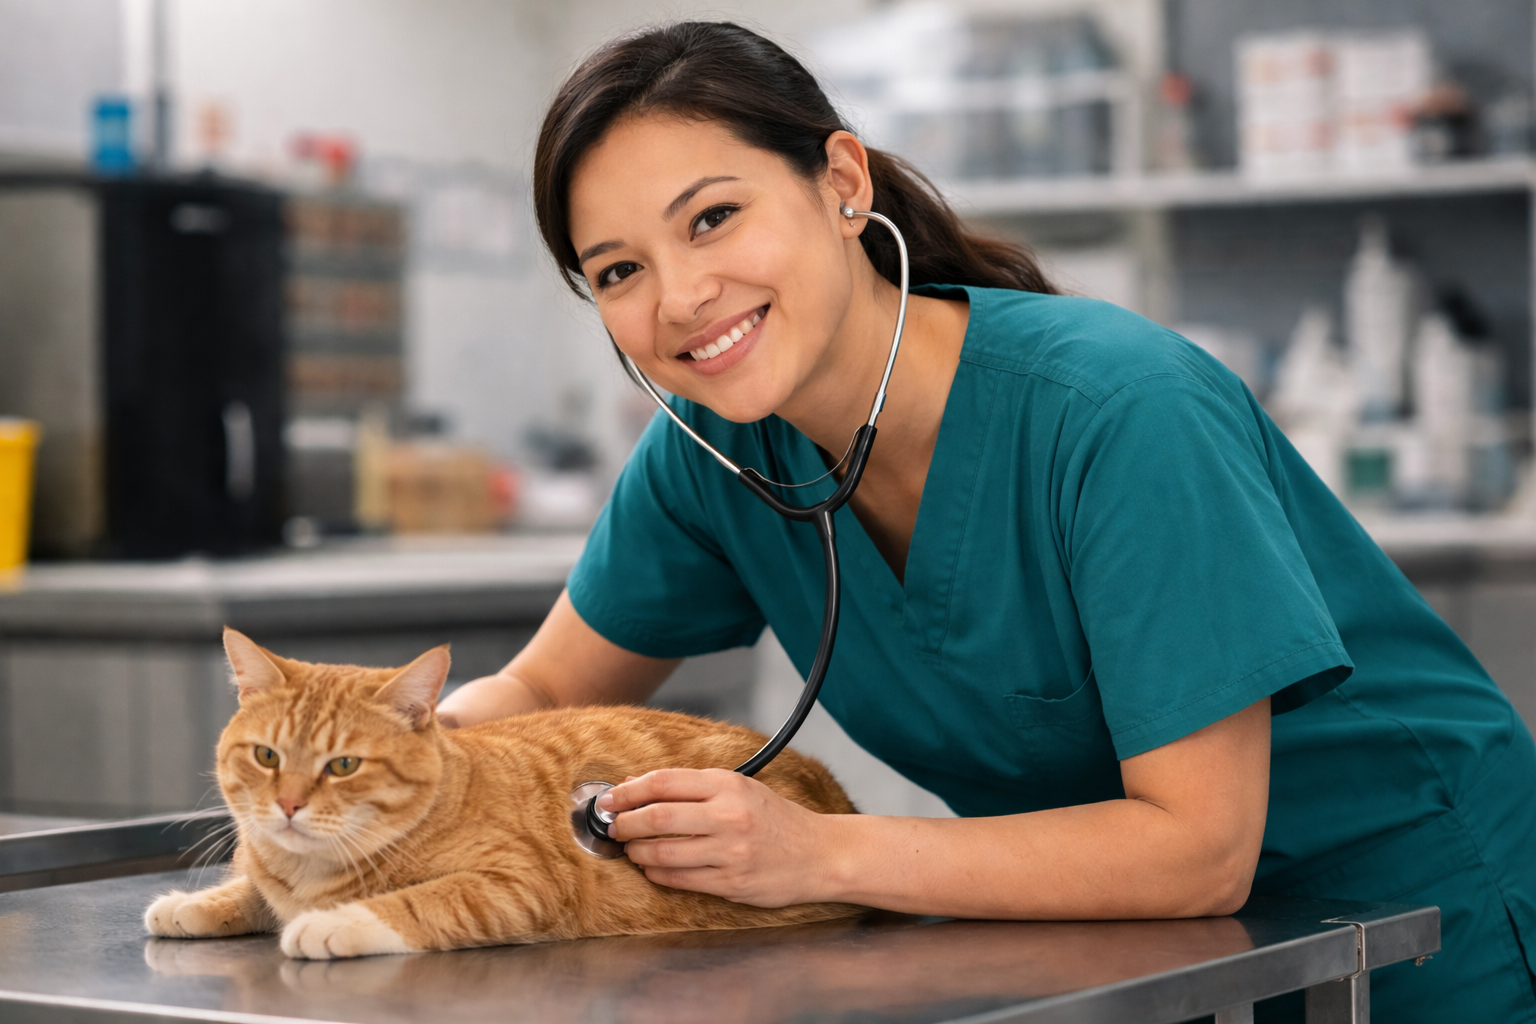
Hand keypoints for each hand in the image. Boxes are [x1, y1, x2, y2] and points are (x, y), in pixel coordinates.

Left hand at [602, 768, 840, 906]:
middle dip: (624, 824)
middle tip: (614, 827)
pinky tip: (653, 869)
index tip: (609, 799)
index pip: (664, 782)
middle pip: (657, 817)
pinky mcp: (731, 883)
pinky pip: (680, 879)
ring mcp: (730, 852)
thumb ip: (694, 788)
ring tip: (631, 850)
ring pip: (663, 853)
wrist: (819, 853)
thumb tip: (639, 788)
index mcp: (729, 785)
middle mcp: (728, 816)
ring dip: (637, 853)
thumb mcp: (742, 789)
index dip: (628, 791)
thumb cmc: (776, 819)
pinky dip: (657, 875)